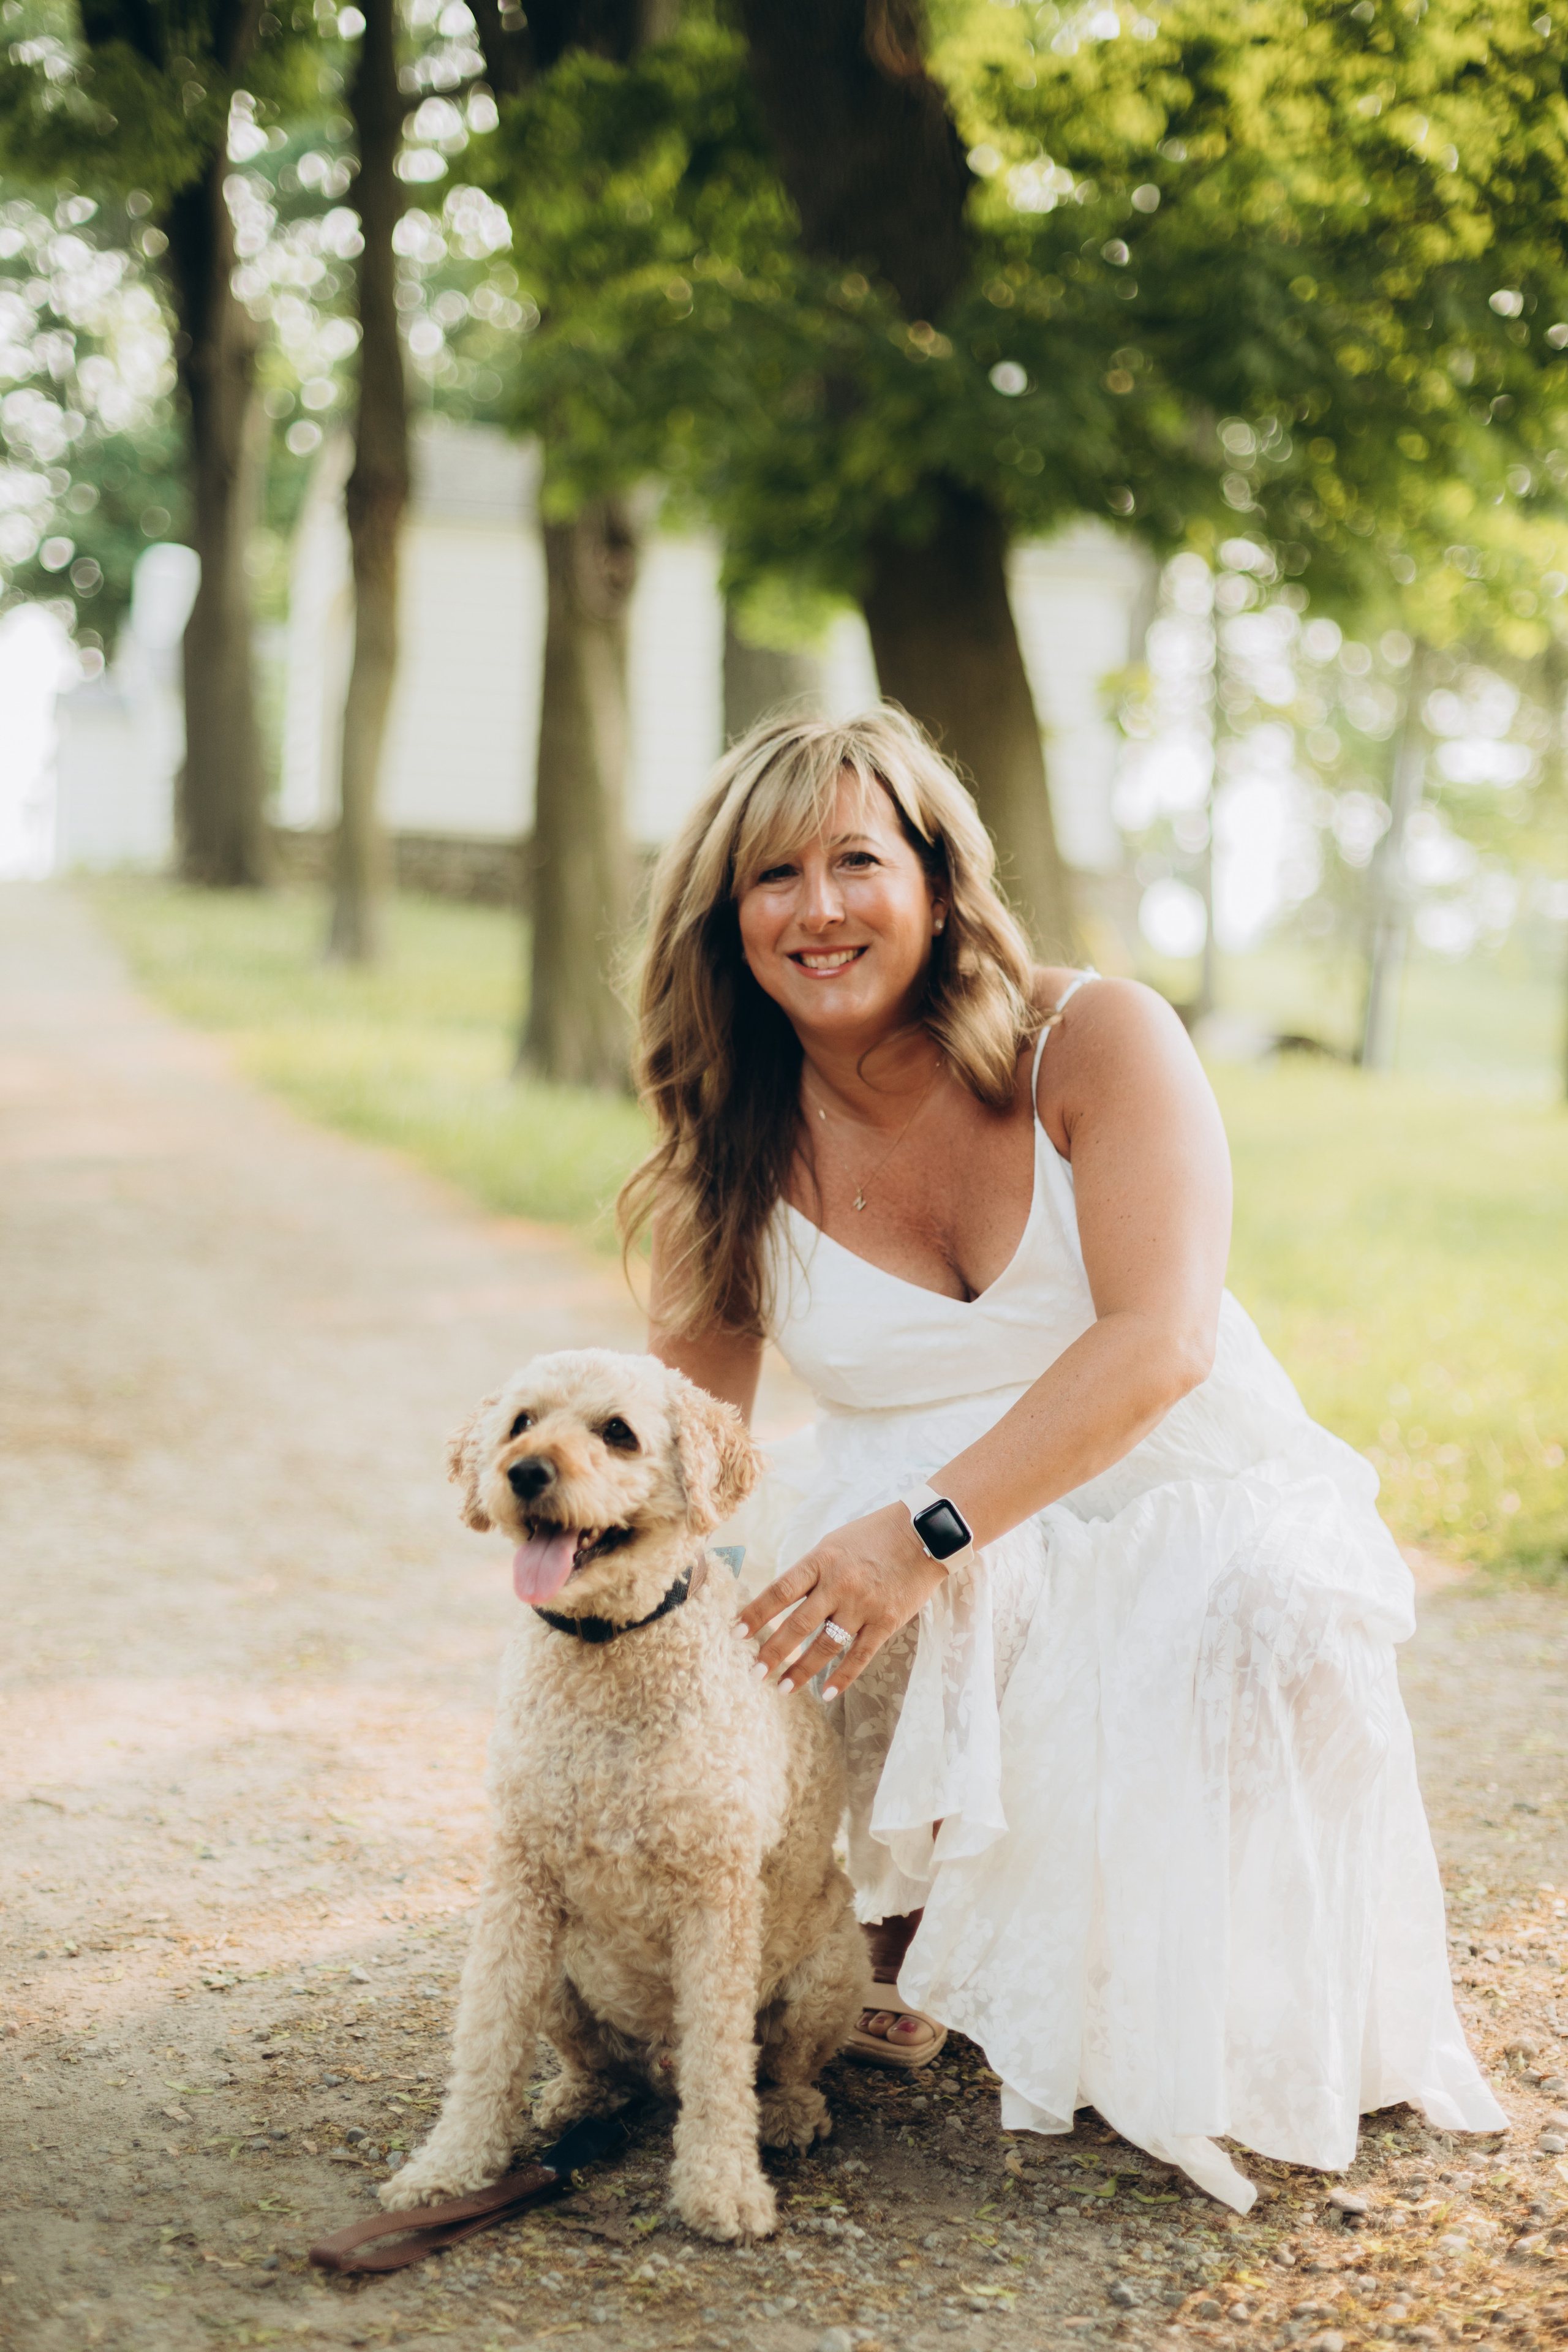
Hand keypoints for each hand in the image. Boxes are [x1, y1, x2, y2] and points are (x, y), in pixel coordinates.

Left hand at [734, 1501, 948, 1698]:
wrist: (925, 1533)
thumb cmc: (874, 1535)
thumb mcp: (834, 1543)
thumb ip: (811, 1571)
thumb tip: (783, 1602)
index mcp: (821, 1559)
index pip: (780, 1591)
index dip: (756, 1614)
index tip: (735, 1634)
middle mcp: (839, 1584)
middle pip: (798, 1625)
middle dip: (773, 1652)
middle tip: (754, 1673)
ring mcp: (863, 1605)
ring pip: (825, 1646)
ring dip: (801, 1671)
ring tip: (782, 1689)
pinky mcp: (886, 1621)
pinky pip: (859, 1656)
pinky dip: (841, 1678)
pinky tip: (825, 1693)